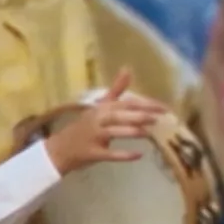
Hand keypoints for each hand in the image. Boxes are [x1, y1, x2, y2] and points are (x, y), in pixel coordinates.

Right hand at [43, 71, 164, 174]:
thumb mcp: (100, 107)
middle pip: (119, 115)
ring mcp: (93, 136)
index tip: (164, 108)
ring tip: (148, 133)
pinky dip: (123, 155)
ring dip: (131, 131)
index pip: (126, 103)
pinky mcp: (91, 153)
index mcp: (102, 108)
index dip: (145, 104)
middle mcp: (97, 120)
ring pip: (113, 132)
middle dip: (139, 116)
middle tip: (158, 118)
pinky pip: (108, 154)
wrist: (59, 149)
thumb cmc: (85, 127)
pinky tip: (138, 155)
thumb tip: (128, 68)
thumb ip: (116, 90)